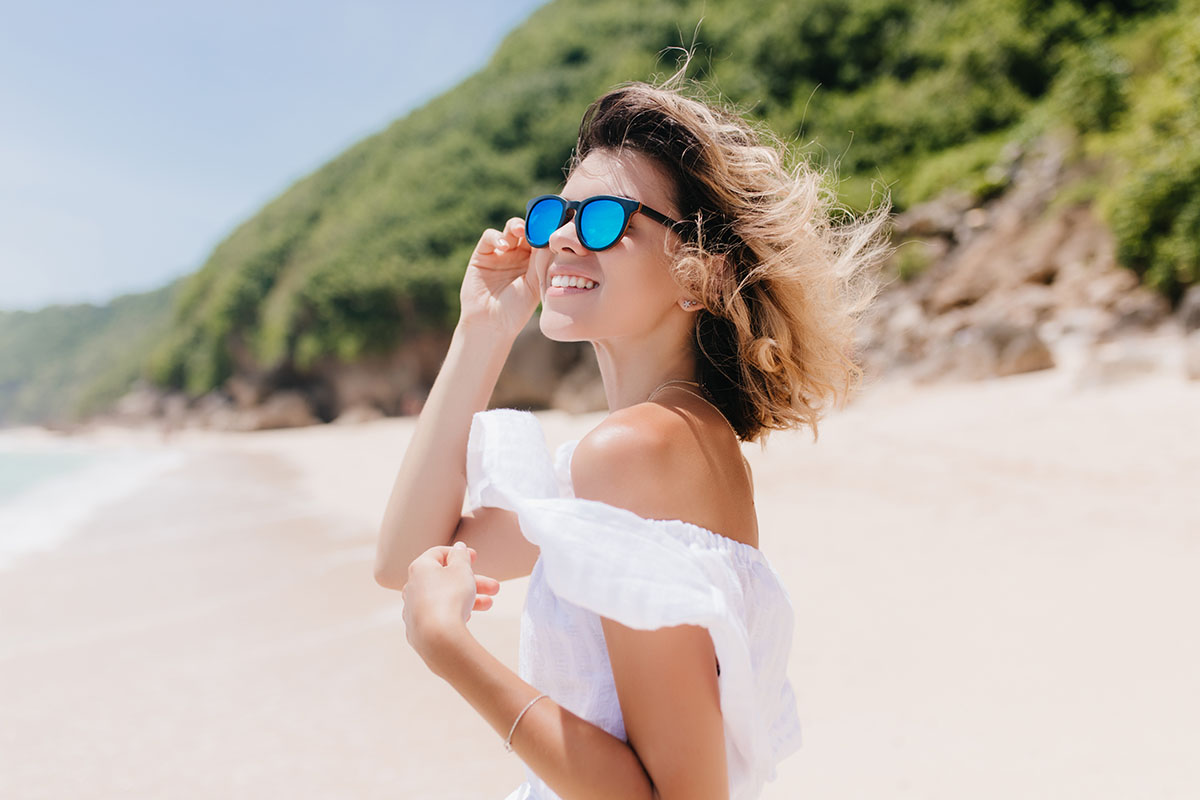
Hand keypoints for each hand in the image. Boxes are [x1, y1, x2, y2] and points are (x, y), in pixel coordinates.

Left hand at [401, 542, 499, 666]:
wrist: (438, 638)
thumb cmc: (450, 598)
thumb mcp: (462, 570)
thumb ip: (461, 556)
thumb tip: (458, 547)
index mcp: (420, 567)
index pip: (438, 553)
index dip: (458, 553)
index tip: (475, 557)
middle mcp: (412, 586)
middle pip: (445, 579)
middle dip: (472, 581)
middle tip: (494, 587)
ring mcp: (412, 608)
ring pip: (444, 598)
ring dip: (468, 598)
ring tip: (489, 604)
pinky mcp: (416, 628)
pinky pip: (438, 615)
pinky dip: (453, 612)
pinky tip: (466, 617)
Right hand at [459, 216, 540, 339]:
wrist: (492, 324)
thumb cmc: (517, 309)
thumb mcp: (535, 283)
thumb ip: (541, 260)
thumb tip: (551, 236)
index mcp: (534, 261)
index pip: (542, 238)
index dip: (547, 230)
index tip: (556, 224)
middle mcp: (518, 255)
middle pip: (527, 230)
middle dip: (533, 224)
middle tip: (539, 225)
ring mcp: (500, 253)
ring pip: (510, 229)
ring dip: (516, 226)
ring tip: (521, 231)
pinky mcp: (482, 255)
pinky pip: (489, 237)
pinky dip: (497, 237)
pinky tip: (504, 247)